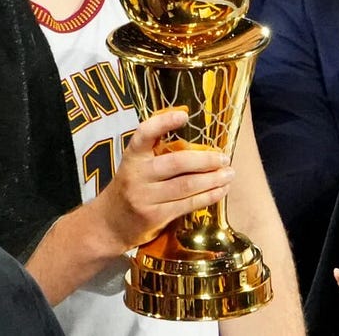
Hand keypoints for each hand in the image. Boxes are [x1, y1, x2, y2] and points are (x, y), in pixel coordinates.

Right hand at [89, 108, 233, 251]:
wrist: (109, 224)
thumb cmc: (131, 187)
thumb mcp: (136, 165)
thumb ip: (158, 151)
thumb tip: (199, 143)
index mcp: (132, 157)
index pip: (144, 134)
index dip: (163, 122)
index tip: (184, 115)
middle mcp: (137, 175)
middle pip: (176, 163)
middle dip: (205, 160)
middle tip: (224, 158)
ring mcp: (145, 197)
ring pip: (186, 185)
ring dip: (213, 179)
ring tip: (229, 174)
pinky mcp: (155, 216)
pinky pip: (187, 204)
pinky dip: (208, 196)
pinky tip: (221, 190)